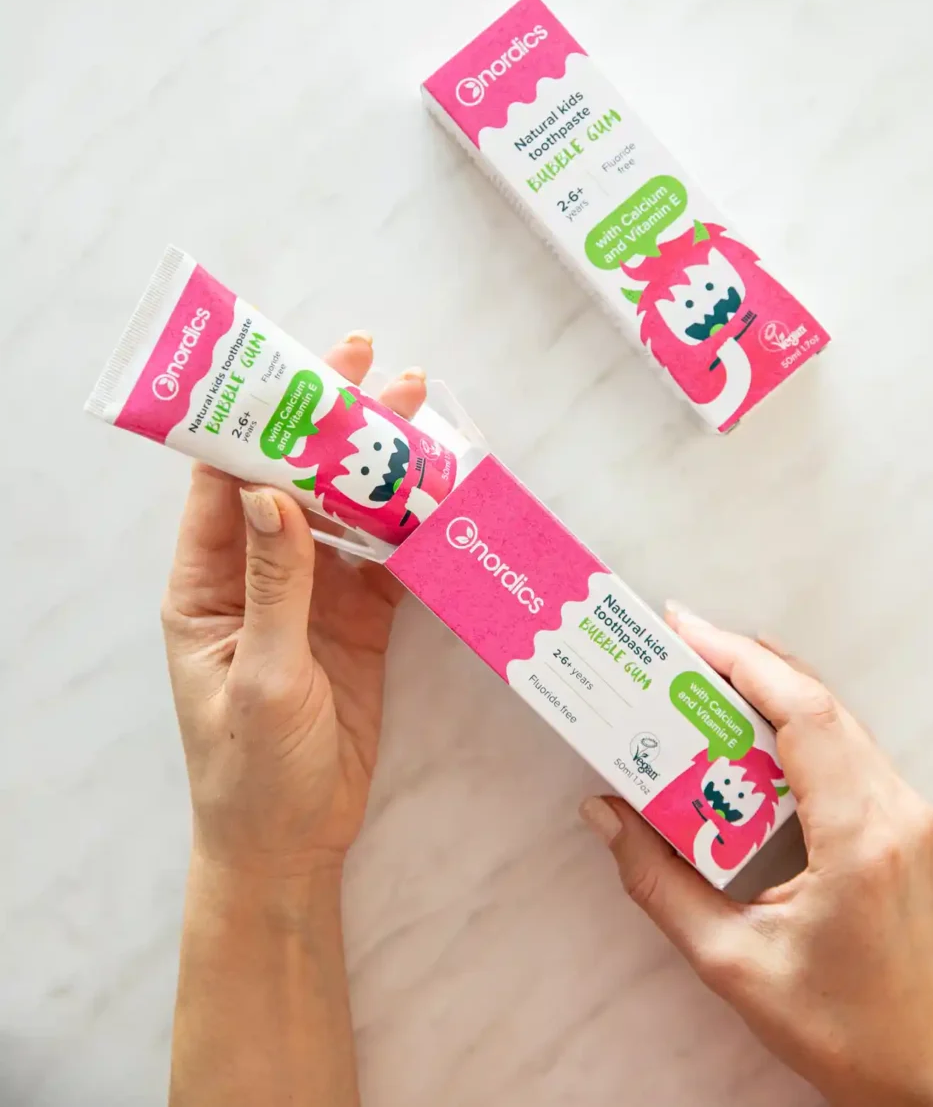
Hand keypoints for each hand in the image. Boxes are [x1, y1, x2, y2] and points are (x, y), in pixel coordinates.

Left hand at [162, 332, 423, 878]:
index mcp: (208, 584)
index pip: (227, 482)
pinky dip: (413, 523)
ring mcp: (312, 597)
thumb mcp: (261, 676)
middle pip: (295, 481)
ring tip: (421, 409)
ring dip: (380, 464)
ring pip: (346, 511)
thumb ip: (274, 584)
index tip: (300, 371)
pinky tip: (442, 485)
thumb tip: (271, 491)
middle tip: (377, 366)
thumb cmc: (252, 771)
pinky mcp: (358, 623)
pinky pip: (386, 558)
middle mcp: (257, 576)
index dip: (260, 421)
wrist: (293, 847)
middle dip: (333, 424)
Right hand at [581, 609, 932, 1106]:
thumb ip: (657, 882)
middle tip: (679, 641)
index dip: (741, 659)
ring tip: (706, 674)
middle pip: (819, 702)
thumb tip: (604, 812)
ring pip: (839, 720)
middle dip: (746, 660)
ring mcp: (913, 816)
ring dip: (774, 689)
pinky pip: (852, 750)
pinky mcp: (912, 827)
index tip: (685, 630)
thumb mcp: (729, 962)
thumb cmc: (835, 1030)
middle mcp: (897, 812)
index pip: (802, 714)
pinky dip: (800, 725)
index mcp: (858, 839)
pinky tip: (754, 729)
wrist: (922, 1078)